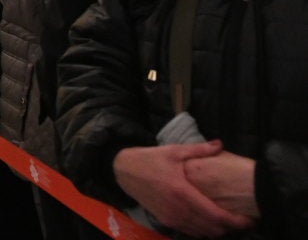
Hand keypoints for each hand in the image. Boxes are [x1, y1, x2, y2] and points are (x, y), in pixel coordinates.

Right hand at [112, 143, 256, 236]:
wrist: (123, 170)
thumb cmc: (150, 159)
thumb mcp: (174, 151)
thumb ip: (199, 150)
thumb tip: (220, 144)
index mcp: (182, 192)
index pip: (216, 215)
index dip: (236, 222)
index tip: (250, 220)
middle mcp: (178, 209)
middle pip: (212, 229)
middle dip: (230, 228)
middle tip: (243, 222)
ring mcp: (171, 217)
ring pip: (202, 233)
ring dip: (217, 230)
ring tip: (229, 222)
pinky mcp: (165, 221)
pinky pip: (190, 231)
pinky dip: (203, 230)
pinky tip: (208, 221)